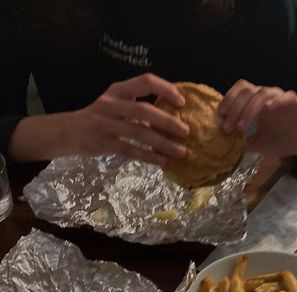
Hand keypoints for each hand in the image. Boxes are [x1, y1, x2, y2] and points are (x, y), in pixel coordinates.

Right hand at [9, 73, 188, 165]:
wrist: (66, 132)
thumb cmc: (99, 119)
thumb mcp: (116, 107)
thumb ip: (139, 111)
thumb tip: (173, 121)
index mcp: (118, 90)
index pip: (145, 81)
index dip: (165, 89)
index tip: (182, 102)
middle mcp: (111, 103)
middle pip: (143, 110)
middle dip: (167, 122)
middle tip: (186, 132)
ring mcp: (105, 123)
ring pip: (138, 133)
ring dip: (162, 143)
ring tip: (181, 151)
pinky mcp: (102, 142)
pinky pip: (129, 150)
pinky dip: (148, 157)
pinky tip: (162, 162)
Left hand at [218, 80, 296, 156]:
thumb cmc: (281, 140)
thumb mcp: (257, 143)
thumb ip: (242, 141)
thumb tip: (225, 143)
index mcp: (256, 102)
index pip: (239, 92)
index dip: (228, 100)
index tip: (220, 117)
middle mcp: (266, 95)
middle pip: (246, 90)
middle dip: (234, 108)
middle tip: (228, 128)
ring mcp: (280, 96)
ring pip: (260, 93)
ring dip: (248, 110)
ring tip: (241, 129)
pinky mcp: (294, 101)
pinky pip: (283, 97)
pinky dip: (273, 102)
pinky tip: (266, 111)